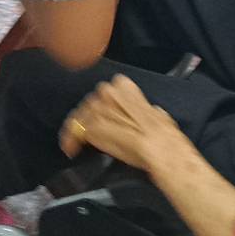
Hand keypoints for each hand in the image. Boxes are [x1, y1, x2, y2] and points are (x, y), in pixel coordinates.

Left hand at [60, 74, 182, 170]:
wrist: (161, 149)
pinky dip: (70, 141)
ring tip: (78, 145)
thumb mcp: (156, 114)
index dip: (102, 108)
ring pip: (79, 116)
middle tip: (91, 135)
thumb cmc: (164, 135)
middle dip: (89, 119)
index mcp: (124, 85)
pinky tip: (71, 150)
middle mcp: (107, 91)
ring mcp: (97, 108)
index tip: (103, 118)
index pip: (104, 93)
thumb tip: (144, 113)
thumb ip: (143, 109)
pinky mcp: (90, 126)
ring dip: (79, 130)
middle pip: (89, 104)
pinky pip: (74, 131)